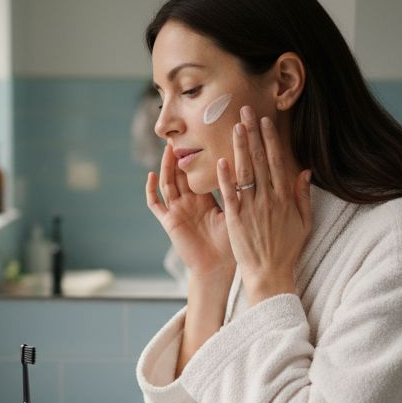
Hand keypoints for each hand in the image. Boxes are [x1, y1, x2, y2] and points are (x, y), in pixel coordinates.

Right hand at [146, 144, 234, 279]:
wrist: (218, 268)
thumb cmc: (231, 245)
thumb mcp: (235, 212)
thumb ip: (237, 191)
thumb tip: (250, 167)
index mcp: (205, 200)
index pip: (199, 173)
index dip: (198, 157)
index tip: (202, 137)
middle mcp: (189, 203)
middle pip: (181, 174)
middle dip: (180, 156)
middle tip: (182, 134)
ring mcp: (177, 211)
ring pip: (168, 183)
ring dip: (166, 166)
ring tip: (168, 149)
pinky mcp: (169, 222)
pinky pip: (155, 204)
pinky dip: (151, 190)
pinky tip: (151, 175)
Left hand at [216, 106, 312, 304]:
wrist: (270, 274)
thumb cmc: (286, 249)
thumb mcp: (304, 222)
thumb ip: (303, 195)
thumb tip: (304, 171)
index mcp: (285, 197)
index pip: (276, 161)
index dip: (269, 139)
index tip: (264, 121)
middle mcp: (269, 199)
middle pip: (259, 160)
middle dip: (252, 133)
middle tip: (244, 111)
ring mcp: (252, 208)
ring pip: (245, 172)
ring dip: (240, 148)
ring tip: (235, 127)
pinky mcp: (236, 220)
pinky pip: (231, 195)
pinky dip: (226, 178)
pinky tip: (221, 160)